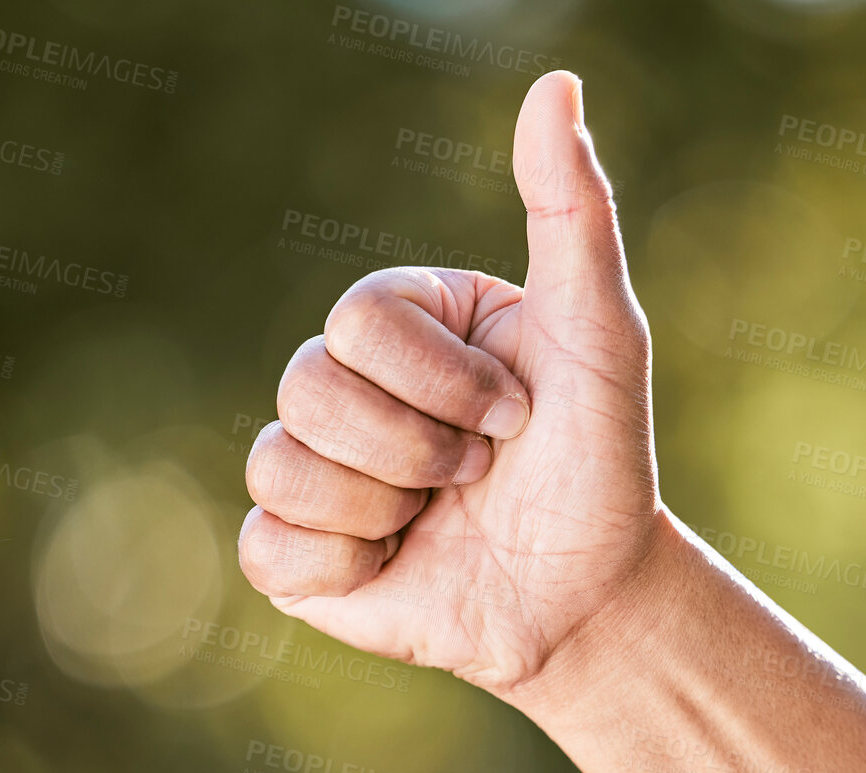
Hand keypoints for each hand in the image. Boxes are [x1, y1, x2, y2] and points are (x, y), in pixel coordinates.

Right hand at [238, 71, 665, 696]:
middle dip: (416, 449)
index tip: (516, 418)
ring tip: (436, 523)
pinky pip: (265, 546)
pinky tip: (393, 565)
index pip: (358, 322)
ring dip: (382, 507)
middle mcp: (348, 387)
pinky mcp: (301, 556)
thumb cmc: (599, 465)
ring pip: (280, 464)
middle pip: (308, 387)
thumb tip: (555, 83)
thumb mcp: (599, 335)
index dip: (442, 383)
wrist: (590, 597)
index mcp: (404, 324)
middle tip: (478, 478)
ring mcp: (317, 471)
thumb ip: (572, 213)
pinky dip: (339, 563)